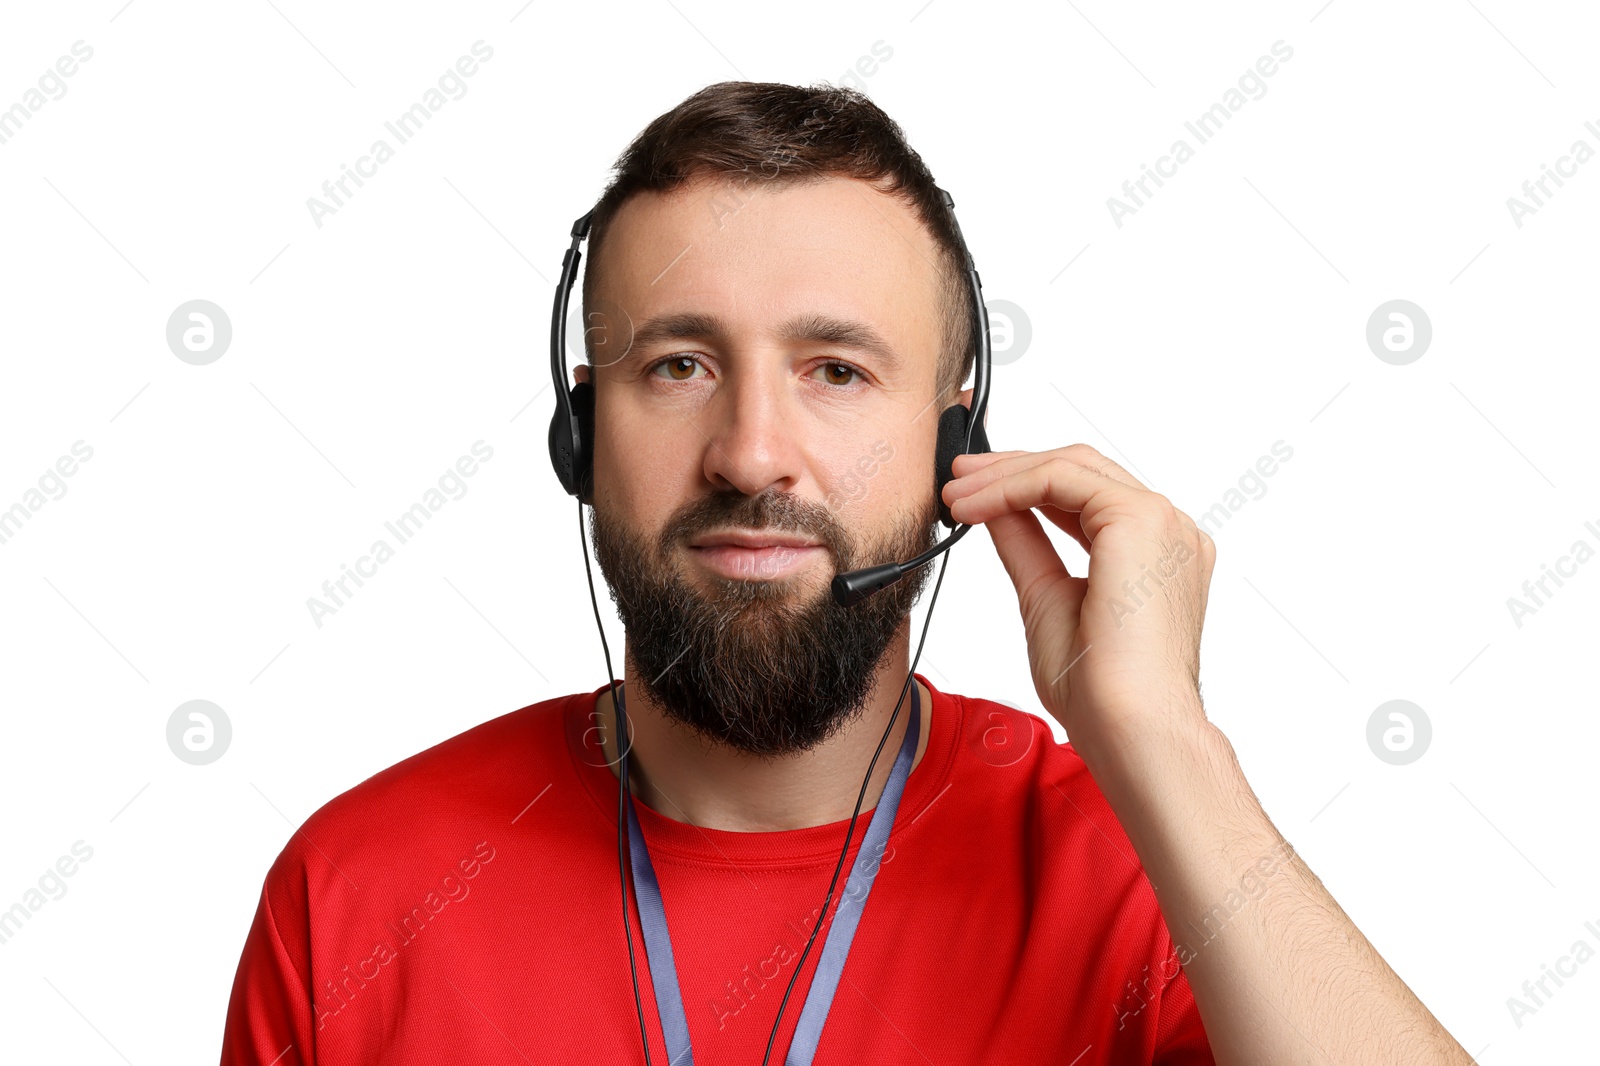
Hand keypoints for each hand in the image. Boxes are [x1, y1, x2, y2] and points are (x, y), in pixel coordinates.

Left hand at [941, 445, 1216, 758]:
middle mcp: (1167, 531)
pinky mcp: (1141, 518)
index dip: (1026, 485)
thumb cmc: (1100, 689)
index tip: (974, 494)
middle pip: (1081, 470)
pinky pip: (1063, 479)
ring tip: (955, 493)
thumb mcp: (1046, 599)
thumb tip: (995, 510)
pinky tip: (974, 506)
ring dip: (1004, 475)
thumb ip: (1027, 547)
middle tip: (957, 477)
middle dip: (1011, 468)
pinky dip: (1011, 486)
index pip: (1086, 495)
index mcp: (1155, 553)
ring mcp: (1162, 521)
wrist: (1130, 726)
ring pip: (1071, 467)